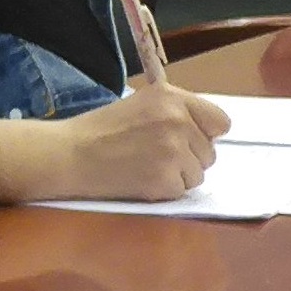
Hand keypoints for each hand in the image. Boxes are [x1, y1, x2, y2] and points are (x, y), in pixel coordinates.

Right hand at [14, 74, 228, 203]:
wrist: (70, 154)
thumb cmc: (100, 129)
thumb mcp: (141, 103)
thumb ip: (176, 112)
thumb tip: (208, 132)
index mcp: (173, 98)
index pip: (220, 122)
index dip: (205, 133)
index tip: (188, 139)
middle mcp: (179, 121)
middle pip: (210, 152)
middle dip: (189, 157)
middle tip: (155, 155)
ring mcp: (174, 152)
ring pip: (198, 174)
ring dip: (177, 176)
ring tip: (146, 167)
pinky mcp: (165, 180)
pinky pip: (181, 191)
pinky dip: (164, 190)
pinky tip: (141, 179)